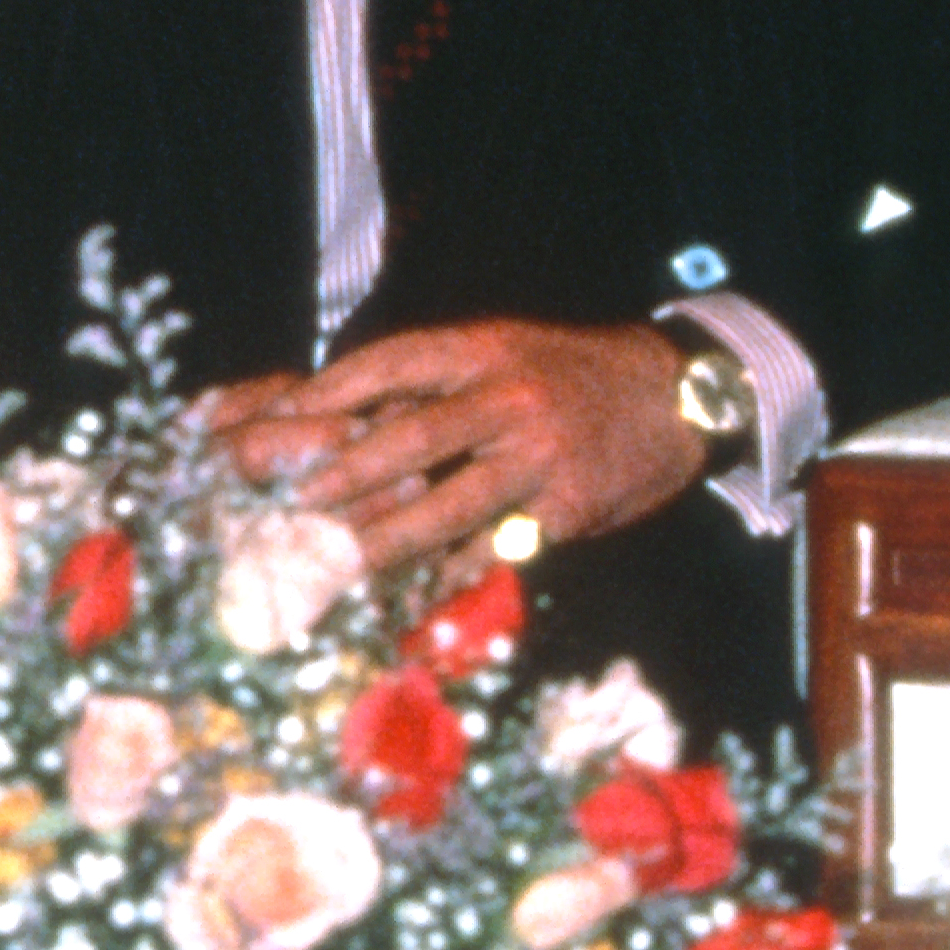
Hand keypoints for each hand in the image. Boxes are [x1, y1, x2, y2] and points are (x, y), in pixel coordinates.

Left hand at [198, 320, 703, 578]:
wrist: (675, 396)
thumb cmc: (565, 375)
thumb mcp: (500, 351)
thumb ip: (430, 381)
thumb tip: (337, 413)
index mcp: (481, 351)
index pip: (388, 365)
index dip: (327, 395)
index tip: (274, 423)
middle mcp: (508, 399)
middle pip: (408, 438)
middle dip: (340, 474)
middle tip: (284, 504)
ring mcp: (539, 456)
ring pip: (447, 505)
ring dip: (383, 540)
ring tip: (329, 564)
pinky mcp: (566, 510)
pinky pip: (496, 548)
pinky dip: (450, 574)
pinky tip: (409, 598)